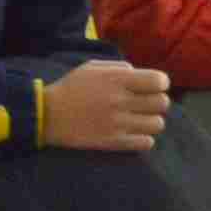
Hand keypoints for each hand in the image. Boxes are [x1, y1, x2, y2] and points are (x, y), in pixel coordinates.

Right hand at [43, 58, 171, 151]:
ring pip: (157, 124)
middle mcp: (121, 101)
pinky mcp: (114, 142)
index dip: (160, 83)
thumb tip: (139, 74)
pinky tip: (133, 132)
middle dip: (157, 101)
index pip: (158, 81)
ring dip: (151, 120)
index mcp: (116, 79)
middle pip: (162, 103)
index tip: (152, 86)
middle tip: (145, 103)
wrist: (48, 114)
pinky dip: (144, 137)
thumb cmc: (71, 87)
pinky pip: (146, 142)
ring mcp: (119, 123)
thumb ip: (119, 68)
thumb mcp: (92, 67)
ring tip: (139, 118)